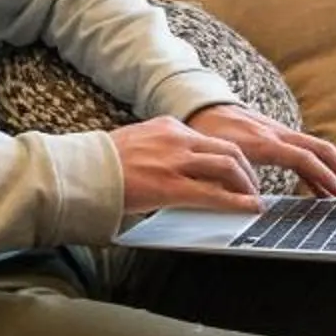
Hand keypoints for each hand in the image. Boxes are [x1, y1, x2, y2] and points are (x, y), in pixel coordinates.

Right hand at [110, 116, 266, 217]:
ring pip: (227, 166)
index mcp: (169, 127)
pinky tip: (249, 209)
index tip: (238, 170)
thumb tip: (175, 166)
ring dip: (247, 185)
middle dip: (246, 170)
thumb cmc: (103, 163)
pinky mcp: (171, 186)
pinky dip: (237, 202)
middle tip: (252, 187)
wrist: (82, 170)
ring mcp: (175, 162)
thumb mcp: (138, 143)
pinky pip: (214, 193)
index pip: (211, 139)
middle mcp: (177, 139)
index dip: (231, 156)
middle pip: (228, 148)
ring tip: (253, 199)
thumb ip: (161, 149)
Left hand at [187, 102, 335, 199]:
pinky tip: (326, 192)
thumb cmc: (206, 132)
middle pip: (323, 150)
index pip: (304, 157)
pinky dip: (319, 173)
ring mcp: (280, 135)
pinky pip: (306, 156)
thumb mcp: (214, 156)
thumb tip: (253, 201)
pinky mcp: (278, 139)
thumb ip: (232, 176)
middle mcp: (278, 134)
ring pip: (318, 151)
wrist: (200, 106)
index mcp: (264, 141)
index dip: (324, 176)